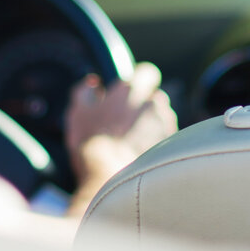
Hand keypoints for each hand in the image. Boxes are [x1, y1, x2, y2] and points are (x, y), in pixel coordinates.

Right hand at [63, 63, 176, 211]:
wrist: (110, 178)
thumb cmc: (91, 144)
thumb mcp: (77, 113)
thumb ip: (84, 91)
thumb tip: (93, 84)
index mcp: (131, 89)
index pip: (146, 72)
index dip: (138, 80)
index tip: (129, 92)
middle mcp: (153, 101)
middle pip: (154, 97)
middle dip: (143, 106)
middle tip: (125, 122)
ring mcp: (165, 123)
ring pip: (162, 117)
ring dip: (151, 125)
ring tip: (131, 142)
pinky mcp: (172, 143)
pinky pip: (166, 137)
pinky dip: (157, 142)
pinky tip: (140, 153)